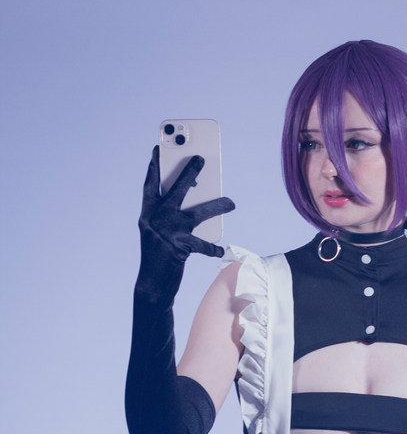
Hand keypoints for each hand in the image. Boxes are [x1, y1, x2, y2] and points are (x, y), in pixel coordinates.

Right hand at [137, 146, 234, 301]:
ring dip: (217, 206)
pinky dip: (213, 248)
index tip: (157, 149)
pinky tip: (222, 250)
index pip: (150, 184)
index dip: (154, 166)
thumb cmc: (158, 257)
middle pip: (176, 189)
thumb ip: (170, 215)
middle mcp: (155, 218)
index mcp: (147, 213)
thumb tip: (197, 199)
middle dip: (189, 172)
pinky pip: (202, 244)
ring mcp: (167, 232)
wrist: (151, 285)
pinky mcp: (178, 247)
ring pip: (197, 213)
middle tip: (201, 159)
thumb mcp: (158, 232)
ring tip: (231, 203)